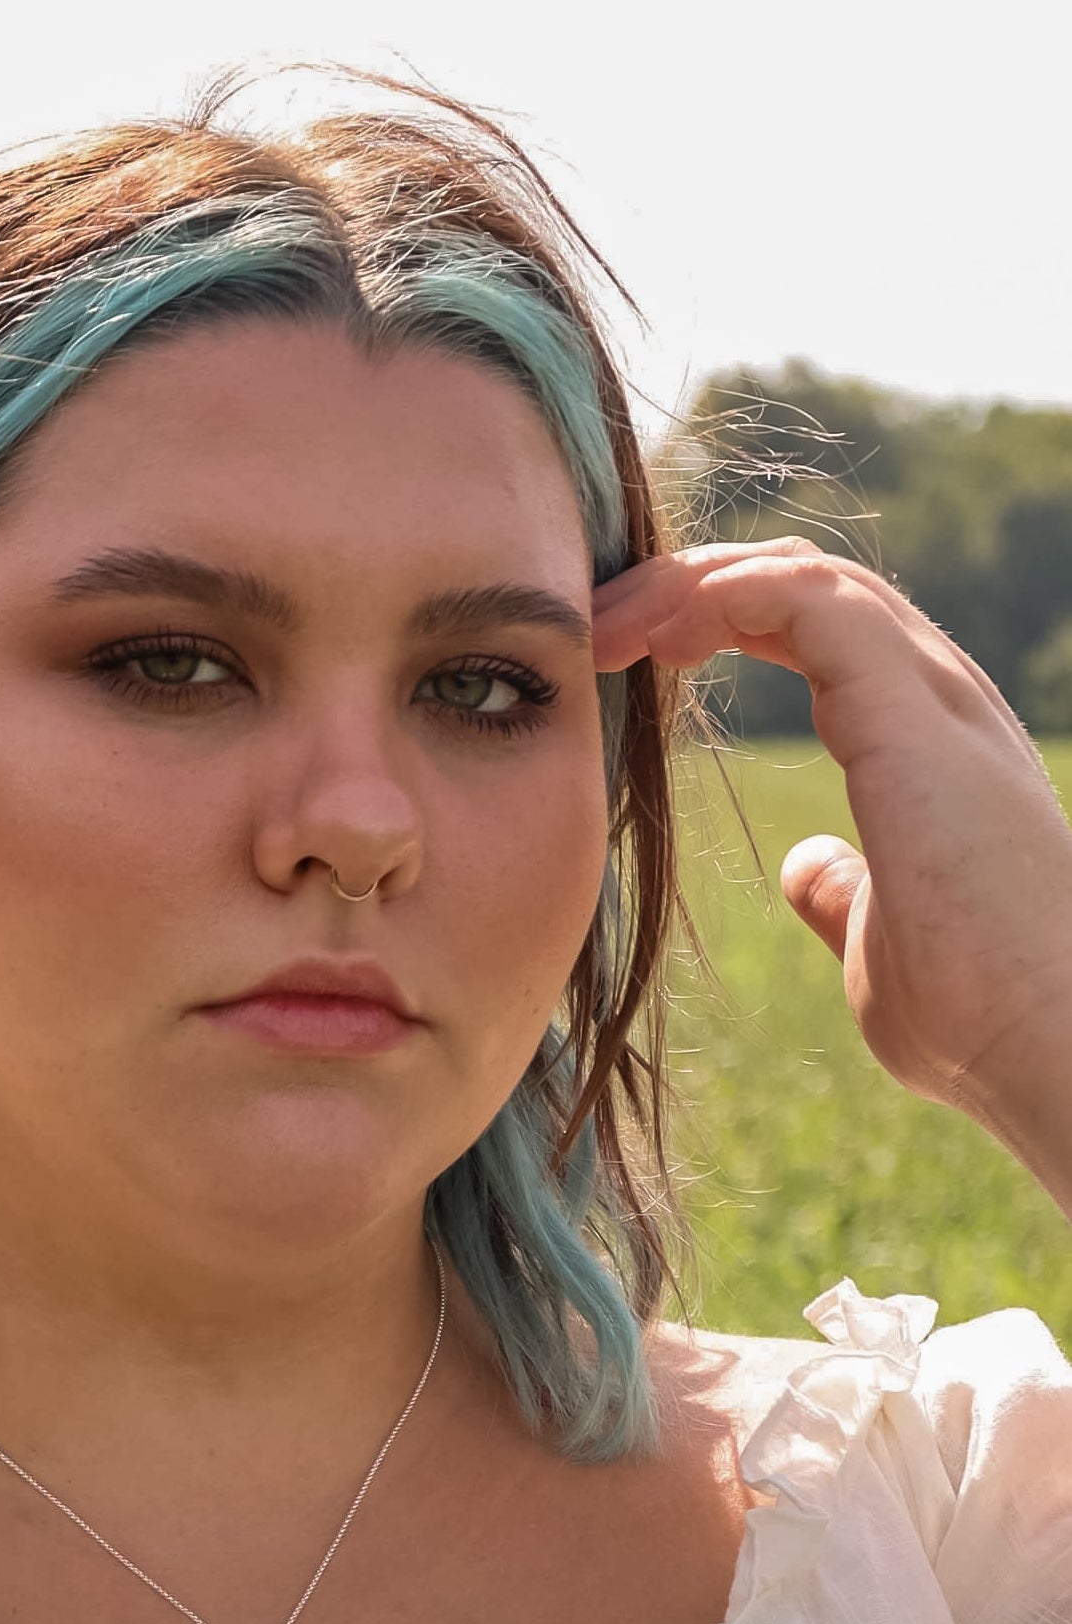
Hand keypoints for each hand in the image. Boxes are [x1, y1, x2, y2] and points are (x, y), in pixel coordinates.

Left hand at [593, 539, 1071, 1166]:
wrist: (1050, 1046)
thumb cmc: (976, 1017)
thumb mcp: (875, 942)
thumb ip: (842, 890)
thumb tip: (806, 867)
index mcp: (927, 744)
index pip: (818, 632)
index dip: (720, 622)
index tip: (629, 658)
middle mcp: (940, 703)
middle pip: (805, 587)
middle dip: (692, 588)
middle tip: (598, 626)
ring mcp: (936, 701)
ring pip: (808, 576)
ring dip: (696, 584)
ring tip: (610, 622)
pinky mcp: (916, 714)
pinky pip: (813, 603)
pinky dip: (731, 594)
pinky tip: (666, 625)